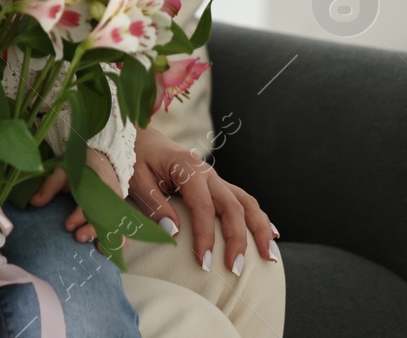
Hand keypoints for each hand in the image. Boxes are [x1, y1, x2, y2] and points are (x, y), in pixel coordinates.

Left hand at [27, 147, 127, 248]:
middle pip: (107, 218)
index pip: (91, 202)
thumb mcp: (63, 172)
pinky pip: (123, 231)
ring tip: (96, 249)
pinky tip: (105, 250)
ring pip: (118, 226)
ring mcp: (118, 207)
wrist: (103, 160)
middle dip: (93, 230)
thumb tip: (33, 202)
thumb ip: (50, 186)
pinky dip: (118, 241)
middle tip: (78, 238)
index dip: (80, 216)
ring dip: (109, 239)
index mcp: (98, 185)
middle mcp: (111, 198)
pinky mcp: (120, 214)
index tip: (68, 226)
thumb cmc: (81, 167)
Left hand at [126, 124, 276, 270]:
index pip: (204, 208)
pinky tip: (271, 234)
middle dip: (238, 239)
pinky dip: (258, 217)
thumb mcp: (137, 180)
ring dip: (259, 229)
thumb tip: (175, 232)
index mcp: (188, 168)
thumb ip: (155, 205)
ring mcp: (215, 178)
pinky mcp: (217, 184)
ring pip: (246, 202)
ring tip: (268, 255)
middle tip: (235, 269)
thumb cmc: (135, 159)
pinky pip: (243, 200)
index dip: (206, 237)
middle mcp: (207, 172)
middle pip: (233, 207)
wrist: (140, 138)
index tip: (205, 262)